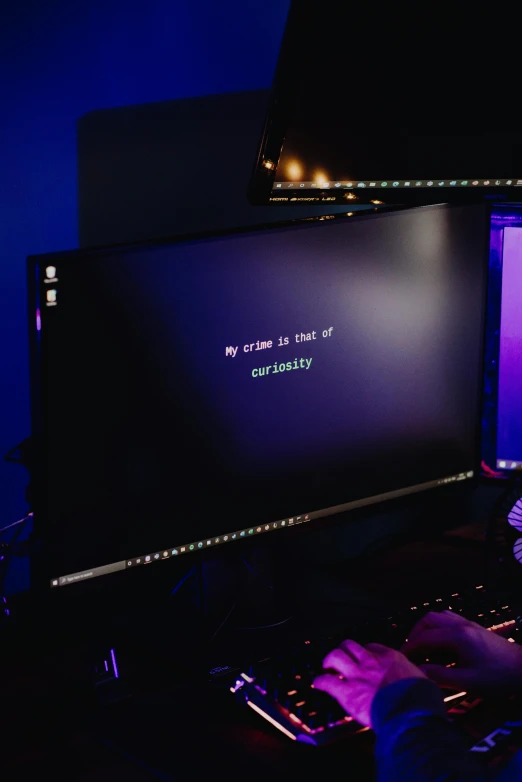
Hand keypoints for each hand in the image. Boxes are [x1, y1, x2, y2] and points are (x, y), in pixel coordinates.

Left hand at [314, 640, 425, 727]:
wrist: (411, 714)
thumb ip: (417, 679)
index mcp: (391, 658)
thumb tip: (422, 684)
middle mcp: (371, 662)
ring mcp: (358, 675)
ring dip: (329, 660)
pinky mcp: (348, 693)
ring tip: (326, 665)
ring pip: (336, 656)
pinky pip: (328, 682)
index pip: (373, 647)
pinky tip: (317, 683)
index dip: (366, 651)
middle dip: (344, 650)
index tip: (364, 656)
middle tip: (341, 657)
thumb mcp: (424, 682)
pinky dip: (320, 681)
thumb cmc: (421, 701)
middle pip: (350, 646)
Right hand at [402, 610, 521, 694]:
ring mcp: (469, 624)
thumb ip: (441, 675)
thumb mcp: (468, 682)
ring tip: (423, 645)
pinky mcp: (476, 628)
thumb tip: (418, 671)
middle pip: (429, 619)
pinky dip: (439, 627)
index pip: (424, 637)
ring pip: (439, 616)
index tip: (399, 658)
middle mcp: (460, 625)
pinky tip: (441, 642)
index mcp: (456, 637)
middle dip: (415, 633)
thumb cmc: (497, 677)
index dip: (409, 647)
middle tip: (410, 650)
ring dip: (427, 628)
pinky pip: (450, 619)